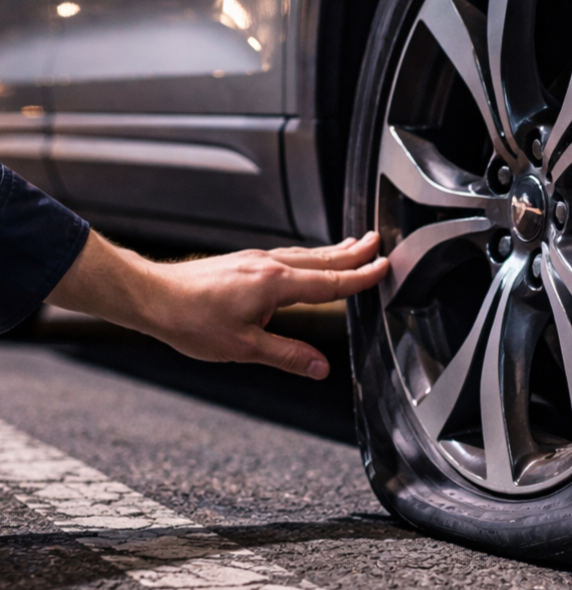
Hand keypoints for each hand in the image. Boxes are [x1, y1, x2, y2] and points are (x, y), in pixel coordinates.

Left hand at [45, 231, 388, 378]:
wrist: (150, 296)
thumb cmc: (190, 320)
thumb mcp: (243, 347)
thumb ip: (286, 354)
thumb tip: (320, 367)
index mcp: (276, 284)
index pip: (330, 282)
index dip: (360, 277)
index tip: (383, 267)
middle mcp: (269, 266)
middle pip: (321, 258)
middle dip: (352, 251)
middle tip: (376, 242)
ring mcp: (254, 260)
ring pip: (304, 254)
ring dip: (332, 251)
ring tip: (351, 246)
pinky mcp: (242, 262)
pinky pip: (287, 255)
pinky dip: (307, 255)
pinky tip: (304, 260)